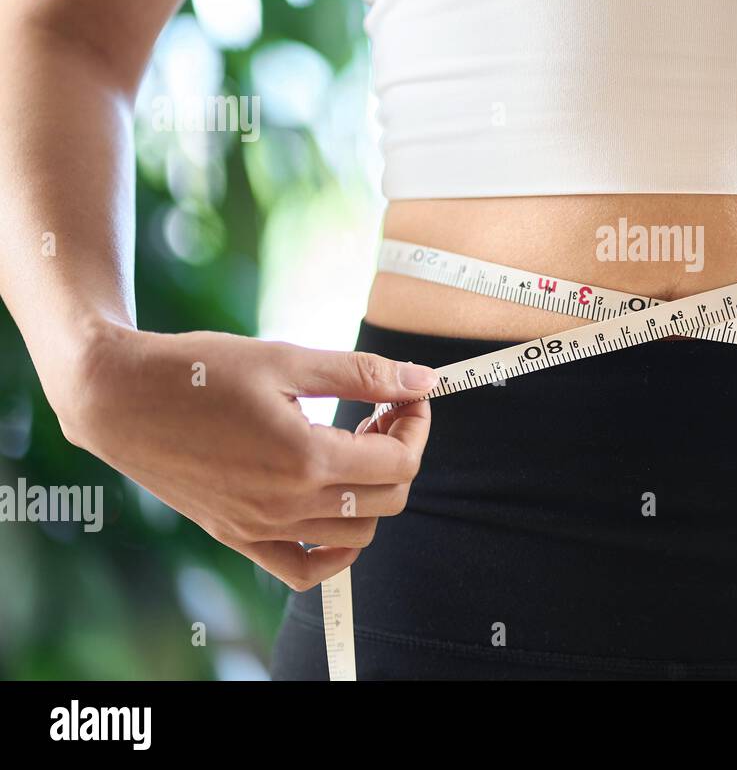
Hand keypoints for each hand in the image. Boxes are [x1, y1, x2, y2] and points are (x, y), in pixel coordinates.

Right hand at [58, 322, 434, 589]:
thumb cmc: (197, 371)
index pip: (400, 461)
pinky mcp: (237, 536)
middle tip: (383, 414)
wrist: (119, 399)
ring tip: (353, 445)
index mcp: (304, 458)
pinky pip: (304, 569)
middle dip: (401, 453)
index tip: (409, 398)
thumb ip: (363, 374)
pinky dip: (335, 548)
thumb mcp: (287, 360)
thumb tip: (423, 380)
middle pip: (388, 500)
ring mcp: (260, 527)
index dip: (417, 426)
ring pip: (357, 535)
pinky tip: (334, 504)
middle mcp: (286, 504)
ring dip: (373, 492)